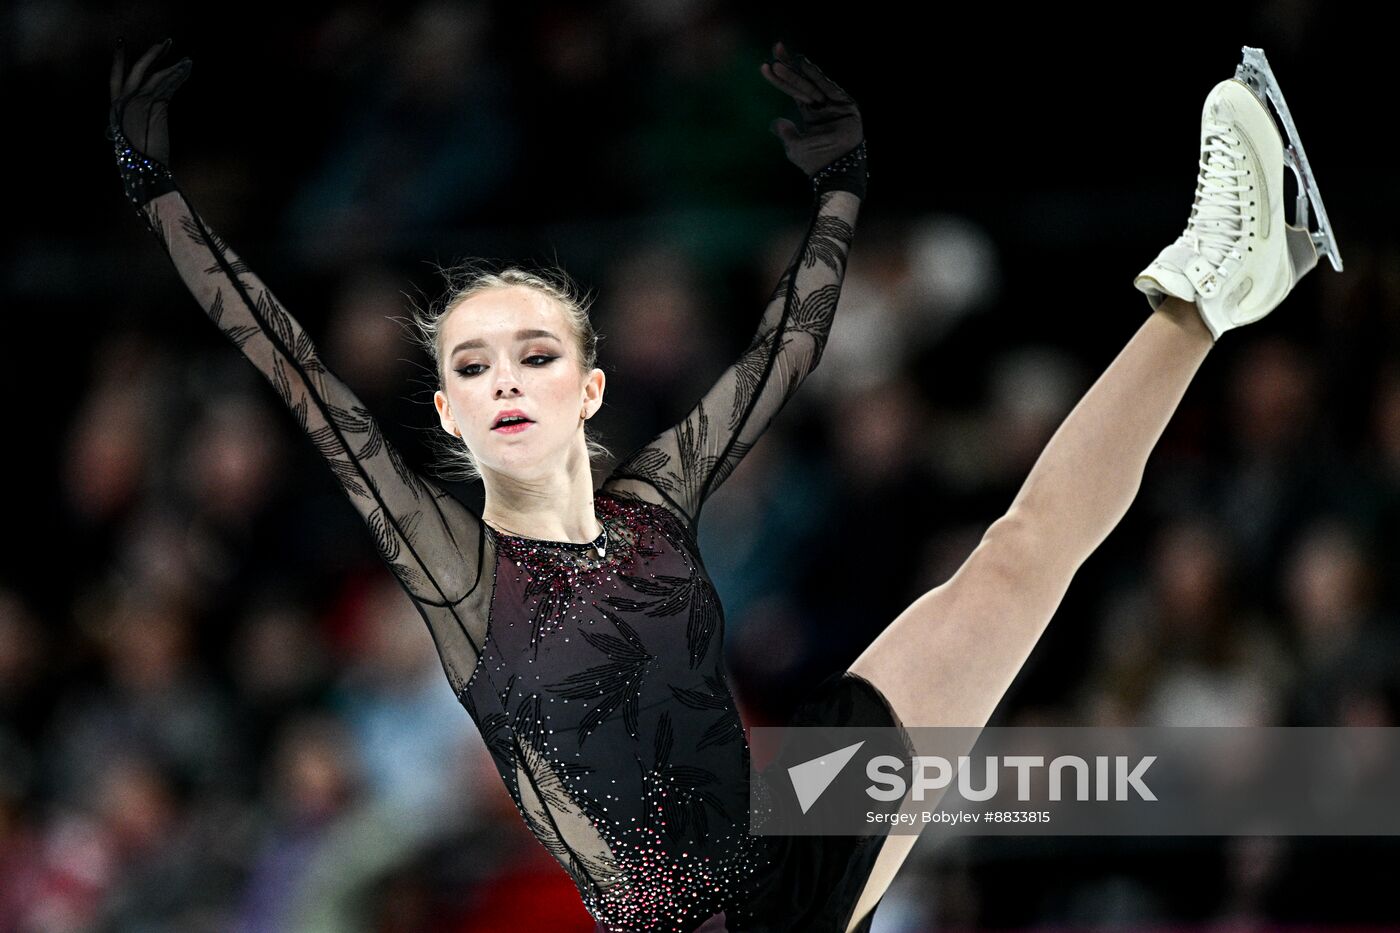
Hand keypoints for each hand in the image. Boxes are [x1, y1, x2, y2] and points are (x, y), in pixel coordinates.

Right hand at [108, 38, 191, 165]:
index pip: (115, 77)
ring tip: (187, 60)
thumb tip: (140, 116)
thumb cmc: (138, 160)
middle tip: (166, 42)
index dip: (119, 59)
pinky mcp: (156, 106)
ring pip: (158, 76)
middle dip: (152, 54)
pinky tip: (187, 69)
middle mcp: (124, 101)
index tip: (122, 42)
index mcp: (115, 108)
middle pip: (138, 69)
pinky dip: (179, 76)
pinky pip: (169, 85)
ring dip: (174, 66)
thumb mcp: (129, 136)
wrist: (143, 169)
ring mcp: (139, 101)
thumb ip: (133, 120)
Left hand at [759, 41, 862, 176]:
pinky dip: (817, 76)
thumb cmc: (815, 162)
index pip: (793, 92)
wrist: (835, 173)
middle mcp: (823, 107)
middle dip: (788, 66)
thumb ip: (785, 132)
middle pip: (802, 82)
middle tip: (774, 48)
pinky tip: (803, 64)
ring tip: (782, 57)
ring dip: (797, 71)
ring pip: (813, 84)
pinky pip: (829, 87)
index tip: (764, 65)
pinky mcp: (846, 105)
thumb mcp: (794, 147)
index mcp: (811, 115)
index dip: (779, 79)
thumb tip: (774, 122)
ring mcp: (834, 105)